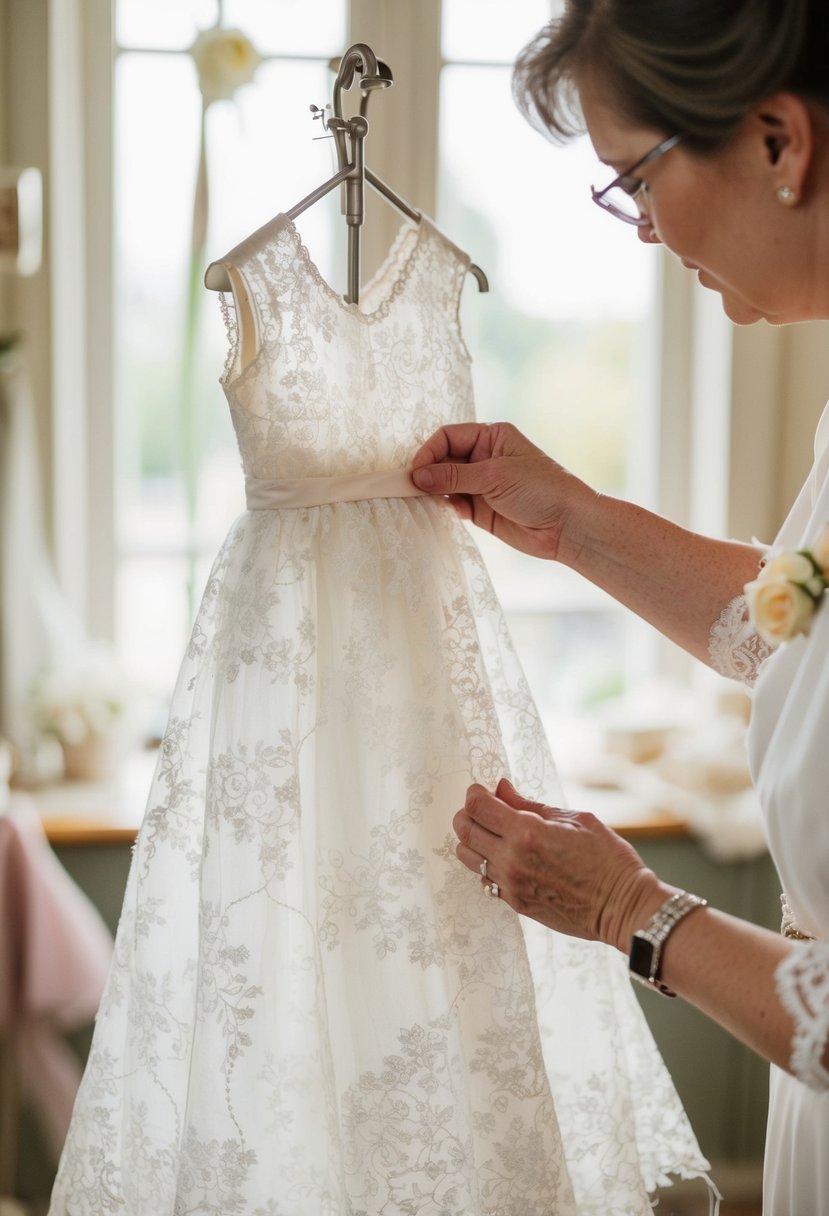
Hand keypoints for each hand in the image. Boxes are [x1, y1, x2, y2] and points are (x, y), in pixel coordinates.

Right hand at [411, 422, 594, 562]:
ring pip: (446, 483)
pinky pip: (454, 504)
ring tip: (423, 501)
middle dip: (428, 472)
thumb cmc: (540, 490)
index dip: (429, 452)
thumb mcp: (495, 476)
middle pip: (443, 459)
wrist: (567, 526)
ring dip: (434, 491)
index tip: (416, 472)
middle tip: (410, 488)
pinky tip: (446, 511)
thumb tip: (416, 476)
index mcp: (491, 437)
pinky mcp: (481, 510)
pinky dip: (445, 508)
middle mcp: (485, 458)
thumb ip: (454, 476)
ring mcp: (482, 485)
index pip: (448, 436)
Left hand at [453, 778, 667, 950]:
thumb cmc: (607, 858)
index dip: (474, 794)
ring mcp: (511, 885)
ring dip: (472, 840)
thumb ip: (531, 804)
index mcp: (527, 832)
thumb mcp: (575, 819)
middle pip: (464, 831)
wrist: (622, 906)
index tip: (481, 790)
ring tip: (492, 832)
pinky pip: (485, 879)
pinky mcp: (516, 903)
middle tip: (482, 808)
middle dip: (467, 814)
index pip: (477, 808)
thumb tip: (502, 789)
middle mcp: (512, 860)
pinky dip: (487, 863)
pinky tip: (506, 856)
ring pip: (468, 857)